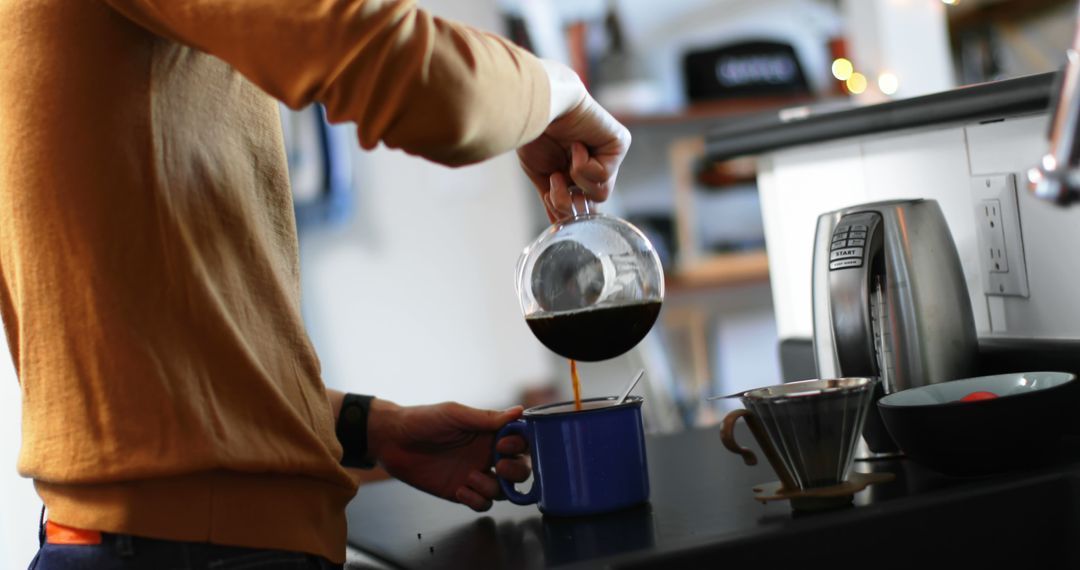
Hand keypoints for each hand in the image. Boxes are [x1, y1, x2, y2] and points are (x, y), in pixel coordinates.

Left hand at [368, 400, 531, 511]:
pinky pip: (482, 504)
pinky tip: (460, 489)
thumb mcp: (455, 414)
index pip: (521, 441)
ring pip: (503, 490)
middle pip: (519, 469)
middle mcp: (486, 454)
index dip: (521, 445)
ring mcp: (475, 474)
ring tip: (470, 477)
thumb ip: (486, 418)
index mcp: (489, 433)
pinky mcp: (460, 491)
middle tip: (499, 465)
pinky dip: (477, 500)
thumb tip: (518, 411)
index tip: (505, 443)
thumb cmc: (422, 420)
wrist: (392, 440)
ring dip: (492, 486)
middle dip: (516, 470)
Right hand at [518, 61, 630, 221]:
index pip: (582, 204)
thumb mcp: (541, 173)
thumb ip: (555, 197)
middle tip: (556, 179)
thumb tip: (559, 223)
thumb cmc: (535, 132)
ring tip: (564, 162)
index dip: (566, 208)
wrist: (539, 104)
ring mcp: (609, 154)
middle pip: (592, 204)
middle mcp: (597, 162)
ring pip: (601, 194)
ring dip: (576, 182)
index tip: (549, 196)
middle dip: (569, 199)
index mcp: (579, 169)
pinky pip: (604, 176)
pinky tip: (577, 145)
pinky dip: (583, 166)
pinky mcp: (619, 144)